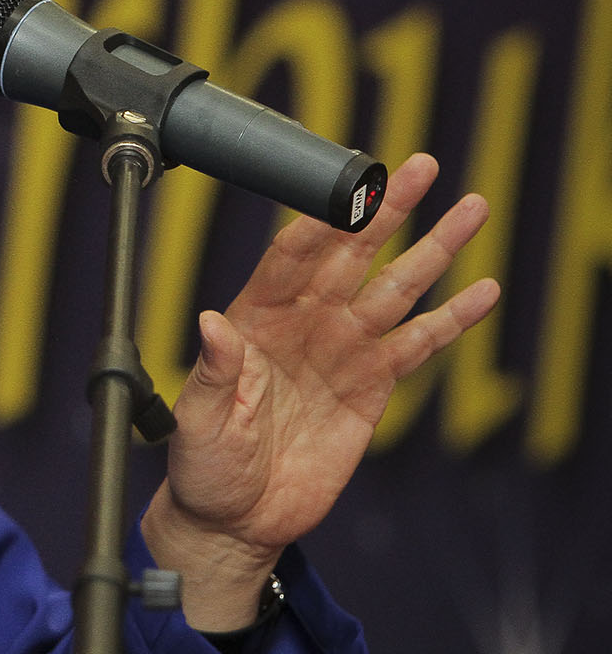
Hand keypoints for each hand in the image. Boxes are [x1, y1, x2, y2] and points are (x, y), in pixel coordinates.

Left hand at [142, 154, 500, 629]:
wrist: (236, 516)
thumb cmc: (205, 462)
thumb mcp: (200, 417)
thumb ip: (215, 369)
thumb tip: (212, 324)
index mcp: (255, 316)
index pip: (290, 256)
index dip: (317, 222)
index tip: (346, 192)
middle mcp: (304, 321)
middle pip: (352, 252)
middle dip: (387, 210)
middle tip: (419, 167)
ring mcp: (342, 349)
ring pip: (396, 286)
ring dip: (433, 249)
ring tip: (470, 208)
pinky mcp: (372, 385)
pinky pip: (418, 343)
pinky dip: (451, 318)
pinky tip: (482, 291)